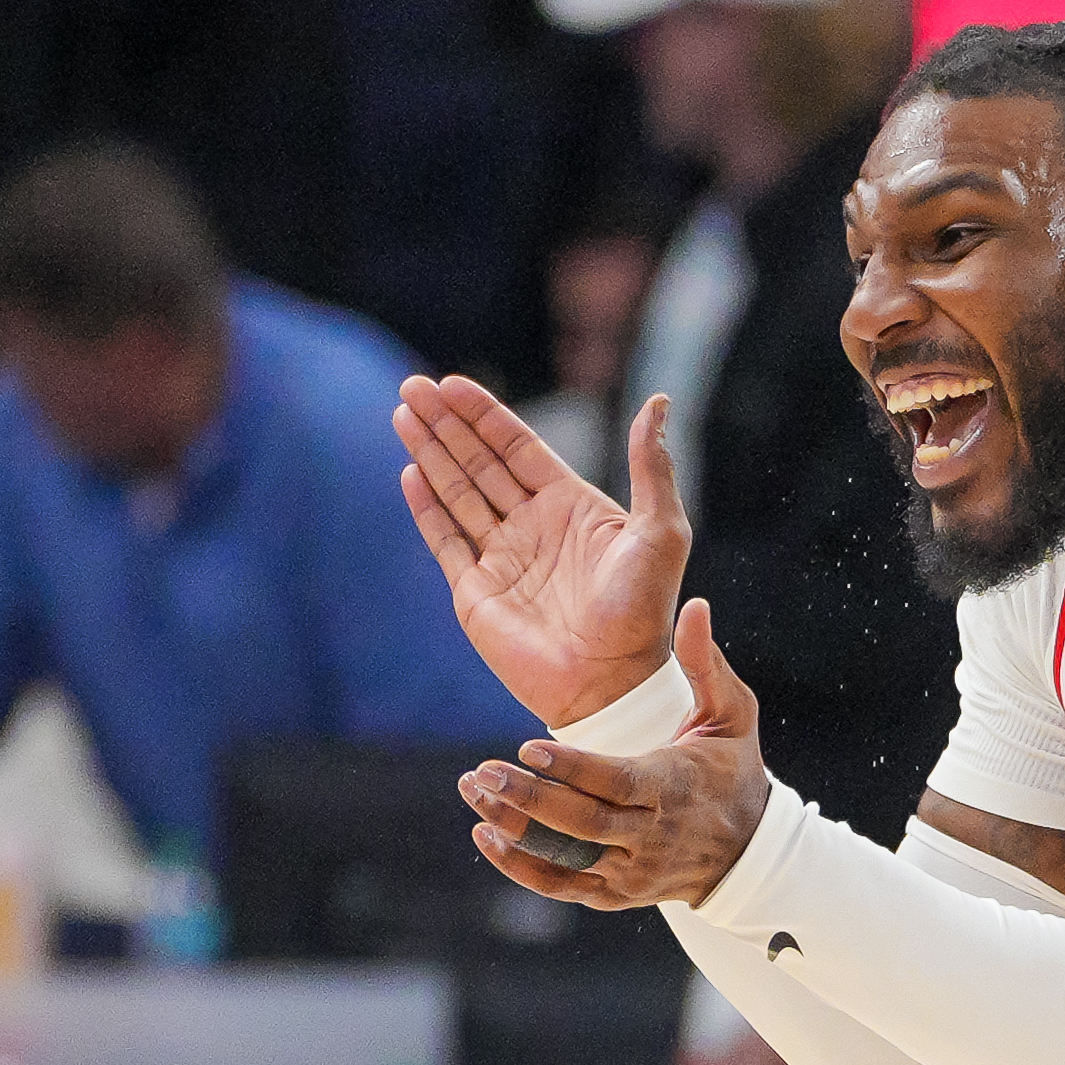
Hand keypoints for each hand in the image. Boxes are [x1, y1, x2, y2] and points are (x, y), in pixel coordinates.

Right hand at [395, 376, 690, 727]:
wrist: (613, 681)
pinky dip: (427, 506)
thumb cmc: (643, 610)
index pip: (518, 448)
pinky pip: (446, 539)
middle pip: (480, 462)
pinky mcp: (477, 592)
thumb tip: (659, 402)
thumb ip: (651, 466)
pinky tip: (409, 471)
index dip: (485, 416)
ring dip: (430, 453)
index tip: (453, 383)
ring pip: (458, 492)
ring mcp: (502, 558)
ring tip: (403, 412)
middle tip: (414, 386)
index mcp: (572, 507)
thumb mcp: (660, 530)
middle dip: (447, 424)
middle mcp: (533, 527)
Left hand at [458, 600, 771, 907]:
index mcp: (675, 788)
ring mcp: (633, 871)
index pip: (617, 783)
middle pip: (583, 823)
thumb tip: (695, 605)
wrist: (747, 851)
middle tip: (481, 773)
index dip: (572, 769)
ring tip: (475, 796)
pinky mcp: (616, 895)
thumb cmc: (733, 769)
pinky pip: (562, 886)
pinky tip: (486, 836)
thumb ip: (705, 662)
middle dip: (529, 799)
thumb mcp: (732, 713)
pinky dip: (521, 868)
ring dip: (515, 830)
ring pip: (566, 857)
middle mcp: (653, 836)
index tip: (526, 749)